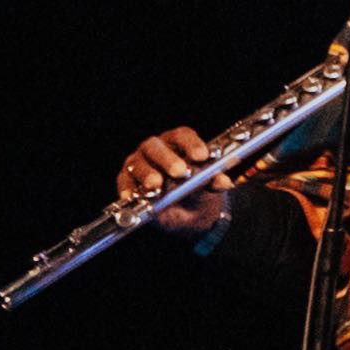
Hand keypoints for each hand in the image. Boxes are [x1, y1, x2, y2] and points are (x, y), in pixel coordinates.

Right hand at [114, 127, 235, 240]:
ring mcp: (139, 163)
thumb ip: (213, 182)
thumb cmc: (197, 191)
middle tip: (180, 172)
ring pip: (137, 162)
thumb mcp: (207, 188)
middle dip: (167, 159)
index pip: (182, 136)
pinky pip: (124, 181)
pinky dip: (128, 188)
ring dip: (147, 173)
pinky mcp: (127, 179)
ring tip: (156, 185)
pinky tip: (133, 196)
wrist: (187, 213)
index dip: (191, 144)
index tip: (202, 157)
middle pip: (156, 146)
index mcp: (179, 143)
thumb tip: (224, 182)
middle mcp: (156, 149)